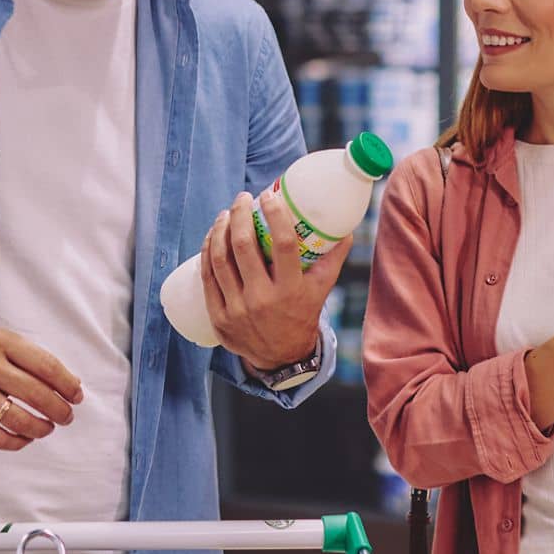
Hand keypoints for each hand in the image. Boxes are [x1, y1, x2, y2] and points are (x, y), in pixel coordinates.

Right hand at [0, 311, 83, 452]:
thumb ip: (30, 359)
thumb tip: (69, 384)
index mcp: (2, 342)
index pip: (46, 366)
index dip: (67, 385)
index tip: (76, 396)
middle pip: (37, 394)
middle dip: (59, 410)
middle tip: (66, 417)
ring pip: (18, 418)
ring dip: (39, 428)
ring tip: (46, 429)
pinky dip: (15, 442)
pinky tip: (22, 439)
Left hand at [200, 188, 348, 373]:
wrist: (280, 358)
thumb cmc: (302, 314)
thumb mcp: (321, 290)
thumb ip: (333, 258)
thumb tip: (345, 227)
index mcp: (291, 291)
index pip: (282, 244)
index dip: (275, 215)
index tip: (269, 195)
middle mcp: (263, 300)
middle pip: (244, 247)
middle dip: (240, 215)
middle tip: (242, 199)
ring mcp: (237, 310)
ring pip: (221, 260)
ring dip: (220, 230)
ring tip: (226, 214)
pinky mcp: (219, 317)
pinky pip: (208, 277)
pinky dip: (208, 252)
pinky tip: (212, 237)